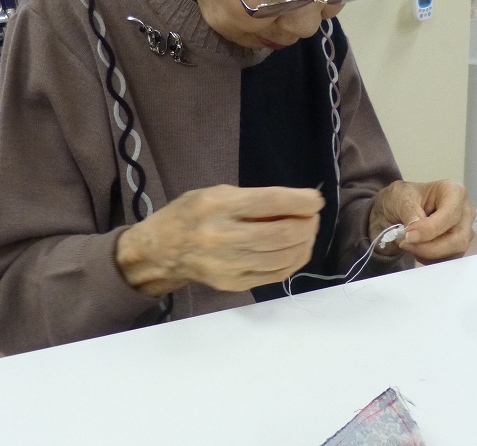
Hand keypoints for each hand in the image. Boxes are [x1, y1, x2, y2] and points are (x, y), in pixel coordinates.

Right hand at [115, 184, 323, 296]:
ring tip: (307, 232)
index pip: (273, 202)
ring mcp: (228, 265)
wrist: (161, 251)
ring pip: (283, 257)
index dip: (302, 201)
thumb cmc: (190, 214)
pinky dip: (293, 262)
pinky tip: (296, 250)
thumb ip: (254, 198)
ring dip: (305, 243)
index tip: (315, 199)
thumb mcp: (217, 193)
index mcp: (219, 206)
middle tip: (312, 216)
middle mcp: (223, 236)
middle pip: (283, 233)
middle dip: (308, 223)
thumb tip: (298, 204)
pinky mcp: (233, 284)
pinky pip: (275, 276)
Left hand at [369, 180, 474, 263]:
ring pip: (454, 253)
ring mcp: (464, 231)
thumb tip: (415, 230)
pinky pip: (448, 261)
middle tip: (405, 243)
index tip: (408, 235)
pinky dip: (429, 260)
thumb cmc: (403, 198)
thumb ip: (409, 212)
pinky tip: (416, 249)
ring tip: (408, 244)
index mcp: (454, 192)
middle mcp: (465, 212)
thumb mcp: (401, 198)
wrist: (398, 210)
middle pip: (458, 239)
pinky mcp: (457, 246)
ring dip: (427, 254)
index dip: (430, 229)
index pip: (450, 215)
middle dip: (429, 248)